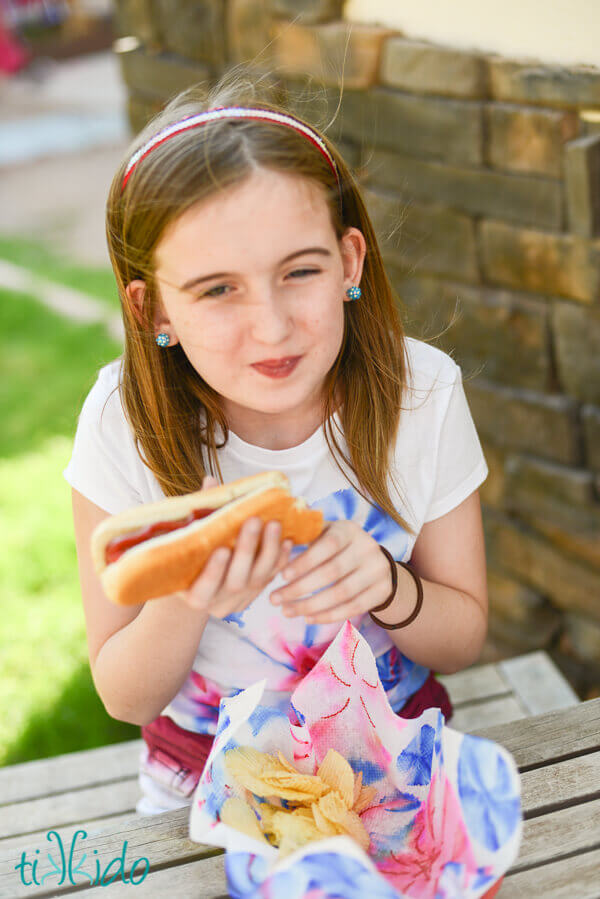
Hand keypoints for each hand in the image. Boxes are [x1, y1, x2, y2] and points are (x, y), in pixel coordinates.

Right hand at [178, 475, 293, 618]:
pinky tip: (286, 539)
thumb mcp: (186, 538)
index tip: (222, 549)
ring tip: (274, 523)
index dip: (213, 572)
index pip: (203, 589)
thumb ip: (199, 513)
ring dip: (269, 549)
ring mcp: (240, 599)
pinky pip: (273, 576)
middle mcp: (218, 602)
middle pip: (236, 581)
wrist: (200, 576)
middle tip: (253, 521)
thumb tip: (211, 482)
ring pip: (259, 578)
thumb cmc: (190, 552)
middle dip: (247, 550)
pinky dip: (281, 558)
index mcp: (193, 595)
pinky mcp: (258, 591)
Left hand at [269, 520, 393, 624]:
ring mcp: (378, 570)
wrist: (376, 562)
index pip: (327, 545)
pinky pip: (353, 608)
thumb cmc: (337, 546)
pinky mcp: (382, 591)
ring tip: (287, 611)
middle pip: (332, 572)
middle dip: (300, 588)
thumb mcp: (325, 533)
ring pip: (341, 593)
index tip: (281, 575)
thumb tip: (274, 536)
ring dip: (310, 606)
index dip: (305, 561)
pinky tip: (308, 618)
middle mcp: (367, 547)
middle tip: (275, 599)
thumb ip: (305, 535)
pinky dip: (328, 616)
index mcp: (349, 529)